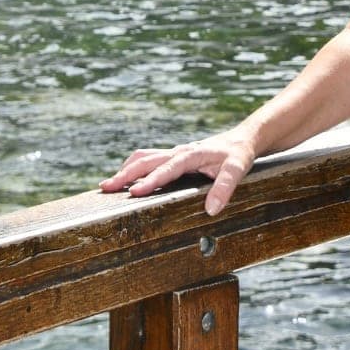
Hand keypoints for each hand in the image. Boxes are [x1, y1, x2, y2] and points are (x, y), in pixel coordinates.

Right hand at [99, 132, 257, 215]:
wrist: (243, 139)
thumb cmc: (239, 155)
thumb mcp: (238, 169)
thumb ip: (225, 188)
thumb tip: (211, 209)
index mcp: (192, 154)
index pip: (168, 168)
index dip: (152, 180)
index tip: (135, 192)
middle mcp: (180, 152)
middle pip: (147, 160)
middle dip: (126, 174)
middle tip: (106, 187)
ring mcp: (175, 153)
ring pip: (145, 157)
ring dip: (127, 169)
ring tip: (109, 184)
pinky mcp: (175, 157)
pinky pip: (150, 159)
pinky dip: (134, 167)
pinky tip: (127, 178)